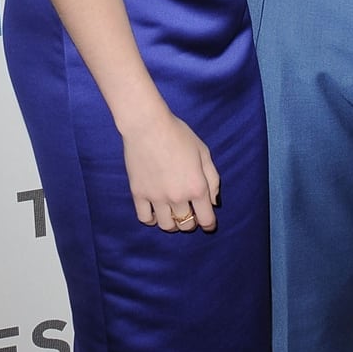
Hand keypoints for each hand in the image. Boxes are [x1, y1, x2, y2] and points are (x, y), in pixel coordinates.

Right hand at [121, 105, 219, 232]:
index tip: (208, 224)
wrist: (148, 126)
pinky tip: (155, 213)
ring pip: (166, 226)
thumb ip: (212, 179)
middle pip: (186, 225)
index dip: (209, 225)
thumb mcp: (204, 153)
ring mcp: (156, 197)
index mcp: (197, 187)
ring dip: (172, 224)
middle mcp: (178, 197)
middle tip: (190, 213)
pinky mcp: (139, 194)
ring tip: (172, 215)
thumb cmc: (179, 135)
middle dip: (191, 222)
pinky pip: (145, 218)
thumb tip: (213, 202)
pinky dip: (151, 220)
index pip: (206, 219)